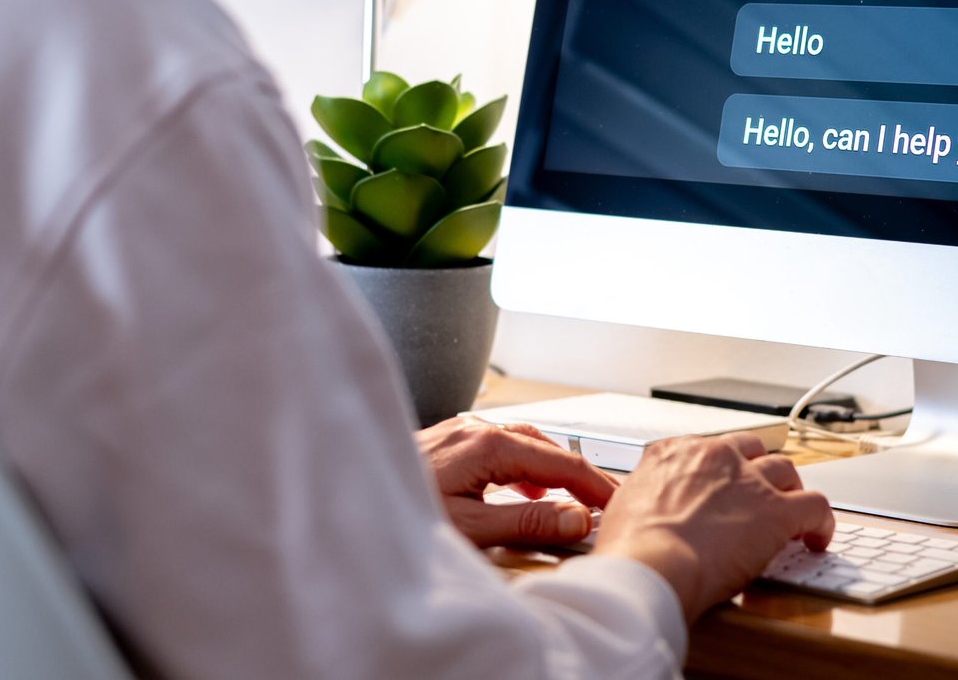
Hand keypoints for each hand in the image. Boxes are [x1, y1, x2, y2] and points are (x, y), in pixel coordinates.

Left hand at [415, 416, 617, 547]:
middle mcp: (475, 429)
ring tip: (569, 496)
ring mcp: (459, 432)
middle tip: (600, 501)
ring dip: (550, 467)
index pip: (561, 462)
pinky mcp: (446, 442)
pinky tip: (522, 486)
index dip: (594, 484)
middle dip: (577, 472)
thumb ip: (527, 521)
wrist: (341, 498)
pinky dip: (524, 464)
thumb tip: (575, 518)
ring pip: (523, 442)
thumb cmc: (396, 514)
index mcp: (487, 445)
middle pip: (546, 446)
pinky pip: (500, 445)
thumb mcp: (470, 528)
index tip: (616, 502)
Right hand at [591, 433, 833, 621]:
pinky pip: (816, 506)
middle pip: (753, 451)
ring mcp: (750, 481)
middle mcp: (716, 456)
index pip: (709, 447)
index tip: (724, 487)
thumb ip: (645, 493)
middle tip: (762, 495)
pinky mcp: (778, 512)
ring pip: (787, 471)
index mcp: (676, 452)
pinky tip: (817, 539)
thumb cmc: (631, 547)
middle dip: (760, 471)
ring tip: (792, 516)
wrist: (649, 565)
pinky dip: (822, 522)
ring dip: (791, 491)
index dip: (722, 469)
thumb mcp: (624, 503)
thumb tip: (647, 504)